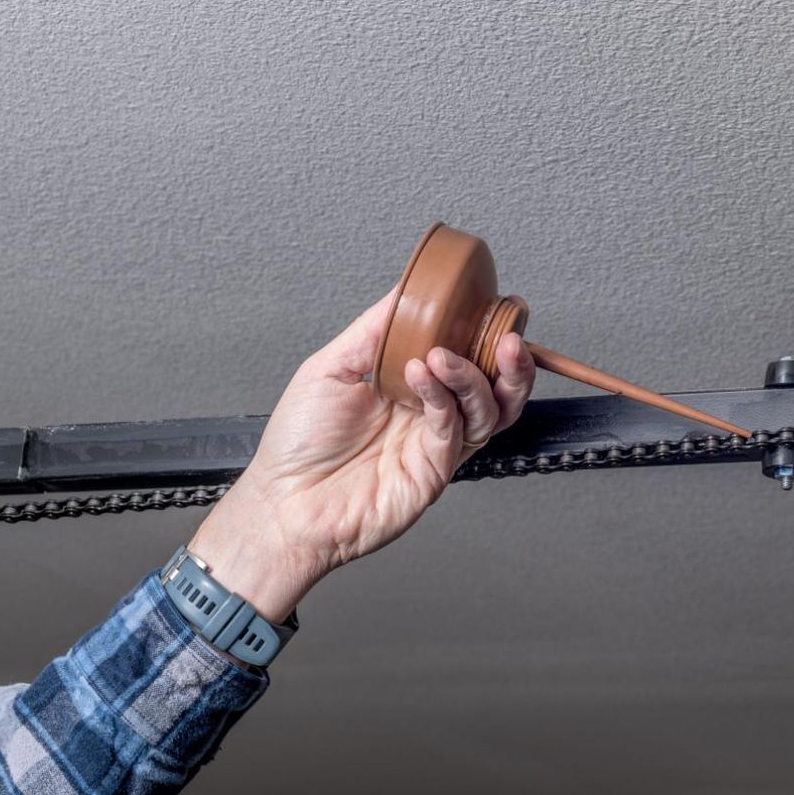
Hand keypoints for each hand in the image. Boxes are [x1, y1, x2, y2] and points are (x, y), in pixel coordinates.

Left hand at [188, 290, 534, 621]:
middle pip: (494, 386)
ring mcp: (436, 444)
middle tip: (506, 337)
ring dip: (474, 375)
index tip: (494, 308)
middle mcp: (431, 415)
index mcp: (411, 387)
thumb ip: (374, 329)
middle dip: (509, 360)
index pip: (465, 355)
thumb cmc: (298, 444)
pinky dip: (443, 397)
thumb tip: (405, 291)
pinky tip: (421, 374)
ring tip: (444, 356)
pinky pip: (454, 428)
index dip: (486, 334)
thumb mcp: (330, 367)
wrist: (284, 503)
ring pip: (488, 409)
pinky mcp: (435, 470)